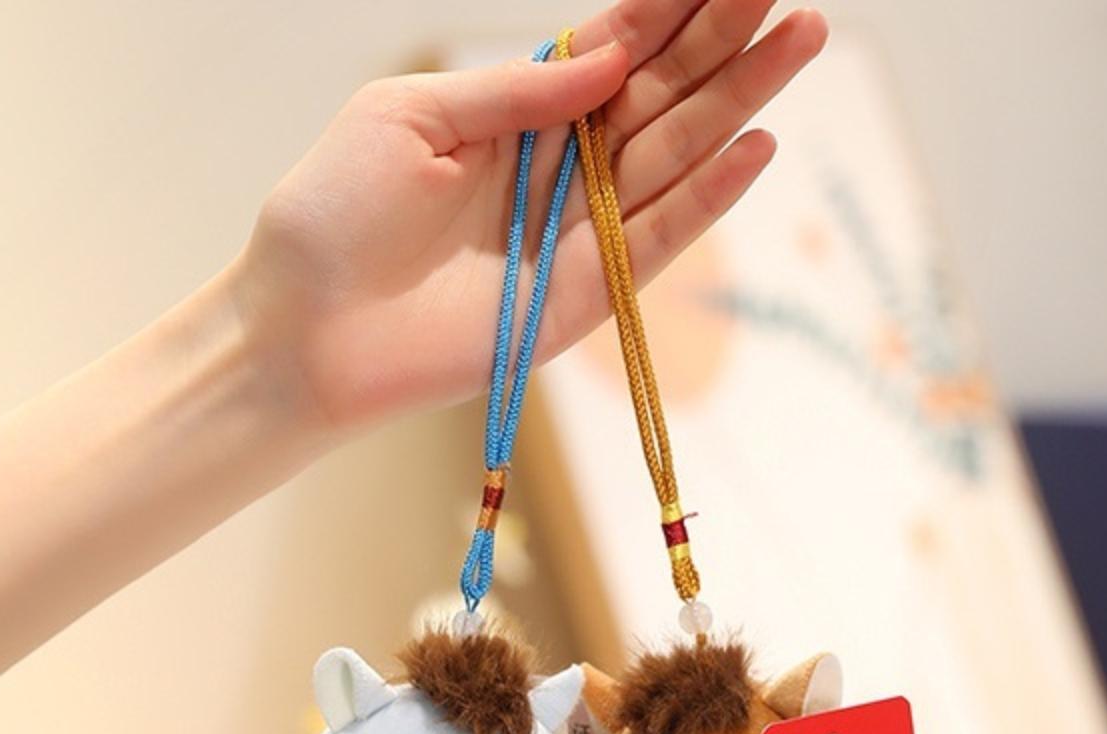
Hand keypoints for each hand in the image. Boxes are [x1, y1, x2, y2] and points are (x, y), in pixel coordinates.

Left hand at [234, 0, 827, 439]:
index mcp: (519, 115)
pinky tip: (756, 147)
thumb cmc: (335, 214)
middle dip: (728, 40)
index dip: (673, 5)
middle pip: (664, 94)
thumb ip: (513, 90)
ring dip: (741, 102)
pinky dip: (706, 199)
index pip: (616, 49)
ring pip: (676, 156)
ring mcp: (579, 235)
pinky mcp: (586, 299)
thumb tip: (612, 56)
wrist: (304, 329)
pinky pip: (655, 241)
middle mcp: (561, 170)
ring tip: (801, 42)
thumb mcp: (413, 118)